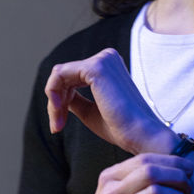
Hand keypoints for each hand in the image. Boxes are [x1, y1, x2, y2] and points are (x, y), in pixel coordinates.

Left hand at [45, 48, 173, 154]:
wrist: (140, 135)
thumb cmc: (120, 128)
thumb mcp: (90, 110)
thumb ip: (75, 99)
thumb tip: (57, 94)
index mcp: (109, 66)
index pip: (71, 77)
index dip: (60, 101)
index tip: (59, 125)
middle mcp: (107, 57)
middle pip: (63, 75)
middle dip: (55, 102)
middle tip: (57, 126)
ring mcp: (102, 59)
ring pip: (59, 75)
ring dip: (53, 101)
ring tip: (58, 124)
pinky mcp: (96, 67)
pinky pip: (59, 74)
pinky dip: (53, 94)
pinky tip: (60, 110)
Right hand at [69, 153, 192, 193]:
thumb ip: (132, 180)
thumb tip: (169, 167)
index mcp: (109, 178)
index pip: (145, 160)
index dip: (172, 162)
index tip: (188, 169)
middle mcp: (111, 193)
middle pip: (152, 172)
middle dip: (178, 177)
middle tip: (188, 189)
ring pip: (156, 193)